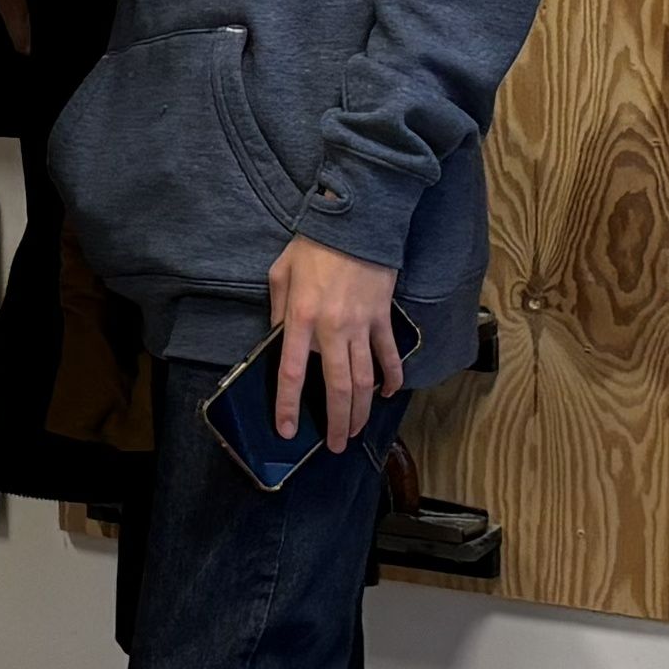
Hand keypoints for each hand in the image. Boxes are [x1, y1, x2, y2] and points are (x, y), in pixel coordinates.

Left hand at [264, 237, 402, 443]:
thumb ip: (277, 310)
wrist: (355, 222)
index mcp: (301, 318)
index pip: (292, 373)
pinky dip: (392, 377)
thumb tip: (277, 339)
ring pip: (365, 379)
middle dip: (338, 422)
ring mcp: (362, 325)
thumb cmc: (312, 245)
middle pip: (338, 387)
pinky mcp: (383, 318)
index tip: (288, 431)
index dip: (289, 406)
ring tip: (357, 430)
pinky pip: (389, 355)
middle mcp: (332, 328)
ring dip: (363, 410)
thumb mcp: (280, 273)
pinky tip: (388, 394)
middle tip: (336, 446)